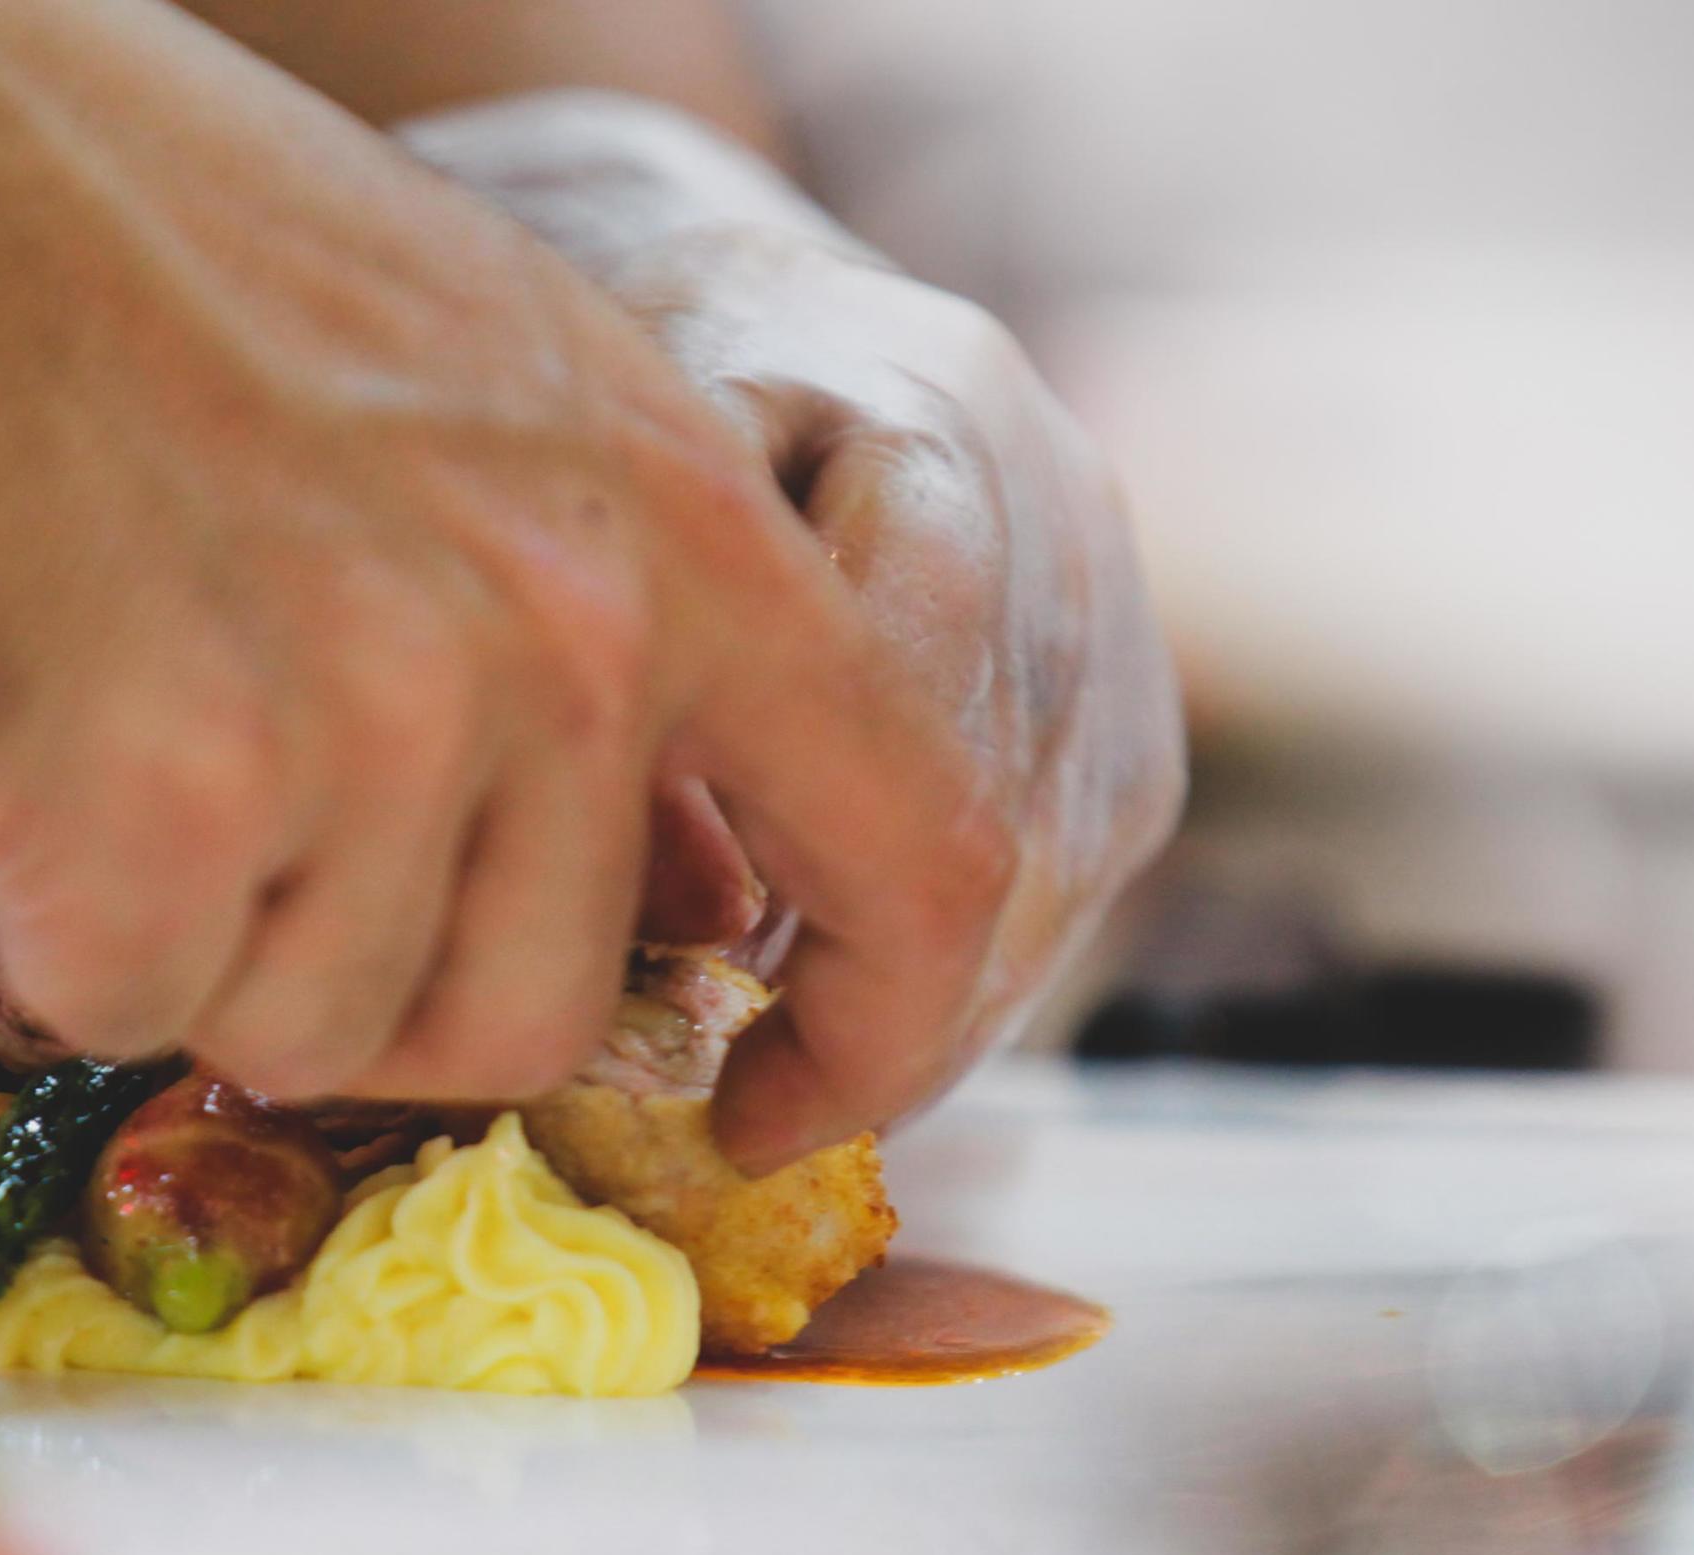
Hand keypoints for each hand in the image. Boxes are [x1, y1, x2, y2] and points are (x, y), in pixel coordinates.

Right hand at [0, 1, 924, 1125]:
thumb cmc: (164, 282)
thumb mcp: (499, 397)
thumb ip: (612, 632)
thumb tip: (680, 892)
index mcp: (689, 529)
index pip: (916, 853)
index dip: (870, 1031)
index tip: (767, 1105)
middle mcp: (576, 637)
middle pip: (533, 1017)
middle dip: (377, 991)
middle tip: (234, 836)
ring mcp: (383, 717)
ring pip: (320, 1029)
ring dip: (200, 943)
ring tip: (112, 720)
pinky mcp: (174, 795)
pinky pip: (134, 1003)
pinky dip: (54, 933)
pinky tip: (15, 749)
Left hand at [407, 93, 1187, 1161]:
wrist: (728, 289)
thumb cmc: (602, 401)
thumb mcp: (564, 518)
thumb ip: (622, 707)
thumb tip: (698, 950)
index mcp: (914, 440)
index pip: (934, 801)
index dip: (849, 1010)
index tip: (734, 1112)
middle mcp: (1055, 507)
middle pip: (1019, 856)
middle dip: (888, 1033)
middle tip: (755, 1126)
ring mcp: (1113, 582)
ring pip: (1070, 874)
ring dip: (937, 1008)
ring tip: (799, 1080)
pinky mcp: (1129, 653)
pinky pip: (1088, 851)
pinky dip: (972, 947)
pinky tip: (858, 994)